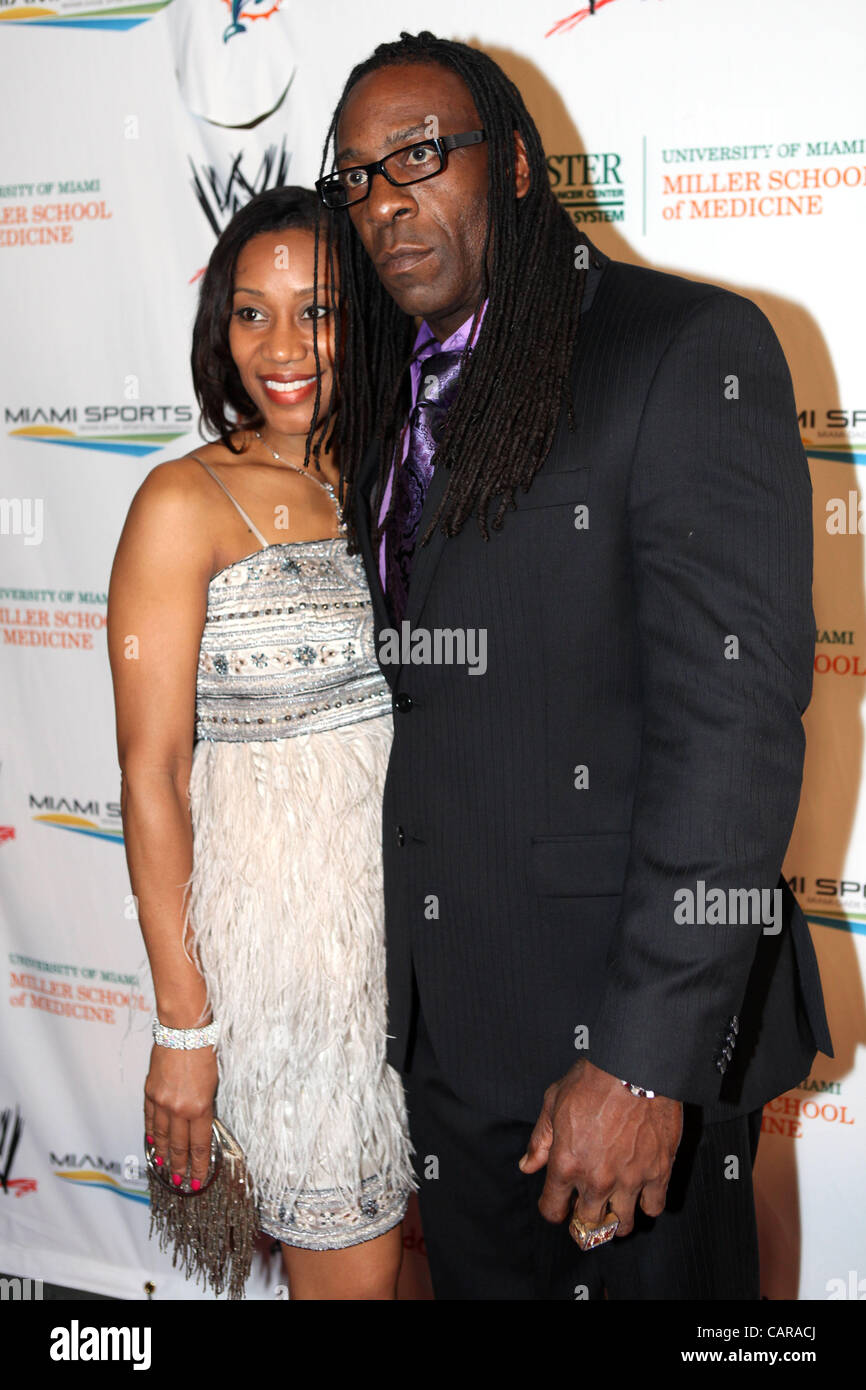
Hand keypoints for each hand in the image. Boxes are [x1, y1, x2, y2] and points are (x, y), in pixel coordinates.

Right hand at [144, 1043, 217, 1189]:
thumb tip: (200, 1125)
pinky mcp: (150, 1092)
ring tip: (164, 1168)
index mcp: (199, 1108)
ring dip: (163, 1154)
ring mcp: (162, 1102)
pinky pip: (149, 1119)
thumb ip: (205, 1106)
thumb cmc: (204, 1051)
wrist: (183, 1031)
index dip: (199, 1165)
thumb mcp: (214, 1082)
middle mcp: (179, 1109)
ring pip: (161, 1136)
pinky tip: (151, 1143)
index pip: (199, 1145)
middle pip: (179, 1145)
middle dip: (180, 1165)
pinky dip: (150, 1133)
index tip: (198, 1179)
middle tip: (180, 1181)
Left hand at [519, 1059, 682, 1235]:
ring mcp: (629, 1179)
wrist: (634, 1065)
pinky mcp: (658, 1171)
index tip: (558, 1202)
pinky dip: (647, 1204)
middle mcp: (596, 1180)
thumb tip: (528, 1166)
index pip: (553, 1210)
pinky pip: (654, 1207)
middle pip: (587, 1225)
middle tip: (586, 1208)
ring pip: (622, 1224)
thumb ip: (540, 1140)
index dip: (553, 1208)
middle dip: (582, 1221)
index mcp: (566, 1164)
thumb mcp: (553, 1102)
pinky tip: (642, 1192)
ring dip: (615, 1220)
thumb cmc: (591, 1080)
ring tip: (615, 1207)